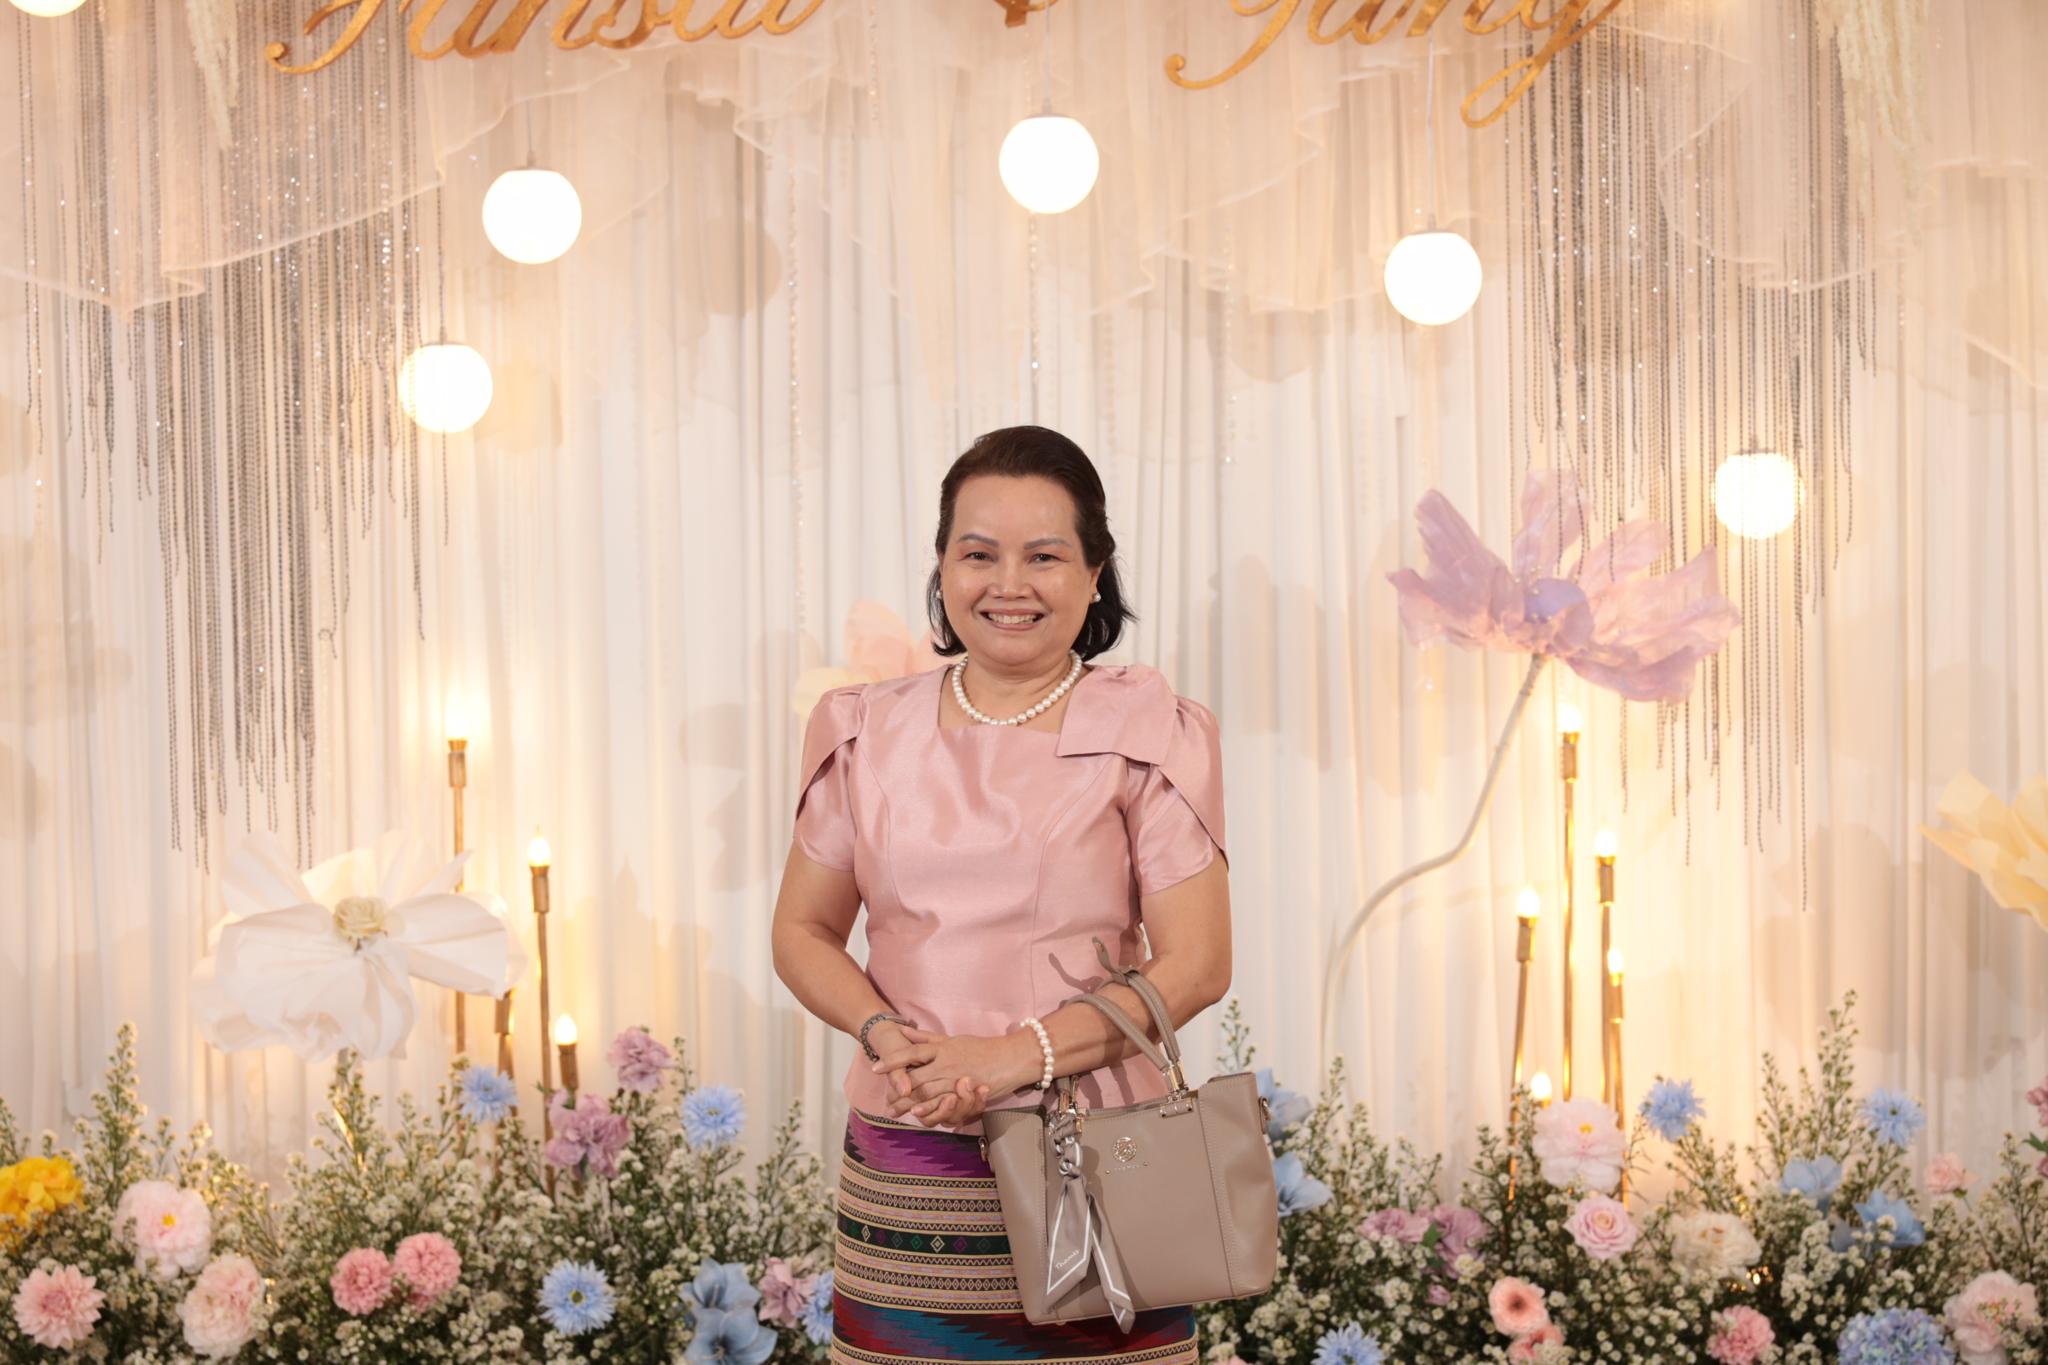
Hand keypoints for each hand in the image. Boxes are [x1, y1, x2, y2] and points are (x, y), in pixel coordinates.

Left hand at [869, 1027, 1033, 1121]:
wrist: (1012, 1058)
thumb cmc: (983, 1048)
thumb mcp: (953, 1039)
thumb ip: (927, 1038)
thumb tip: (904, 1031)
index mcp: (943, 1048)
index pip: (912, 1053)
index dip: (893, 1060)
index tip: (876, 1068)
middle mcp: (946, 1062)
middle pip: (915, 1077)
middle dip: (897, 1089)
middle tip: (884, 1100)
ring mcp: (956, 1077)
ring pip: (927, 1092)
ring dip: (909, 1103)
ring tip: (895, 1111)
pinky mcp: (966, 1091)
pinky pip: (944, 1102)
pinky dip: (930, 1108)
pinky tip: (919, 1114)